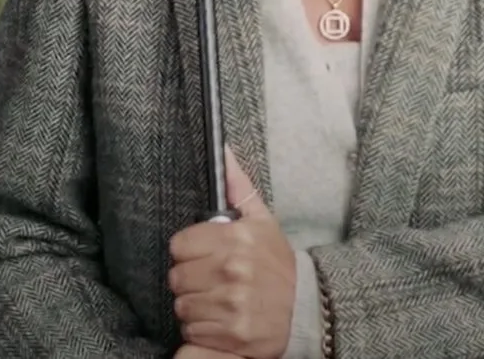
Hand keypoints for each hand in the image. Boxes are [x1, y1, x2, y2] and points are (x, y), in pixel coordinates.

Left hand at [168, 146, 296, 358]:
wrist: (307, 308)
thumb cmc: (278, 264)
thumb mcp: (263, 221)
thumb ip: (239, 187)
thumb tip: (223, 150)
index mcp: (237, 238)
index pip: (179, 245)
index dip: (189, 252)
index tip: (204, 256)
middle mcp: (232, 270)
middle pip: (177, 277)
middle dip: (190, 280)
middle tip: (211, 281)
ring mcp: (232, 304)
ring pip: (182, 306)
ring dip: (195, 306)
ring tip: (217, 301)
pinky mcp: (232, 333)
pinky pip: (192, 331)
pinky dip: (201, 329)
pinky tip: (220, 320)